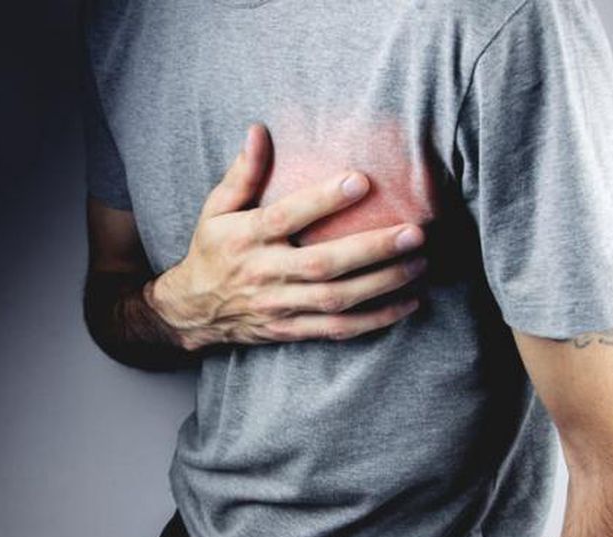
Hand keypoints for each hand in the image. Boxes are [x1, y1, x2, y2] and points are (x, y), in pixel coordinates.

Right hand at [145, 123, 427, 350]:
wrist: (193, 311)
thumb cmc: (212, 250)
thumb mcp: (217, 208)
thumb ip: (243, 172)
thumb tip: (259, 130)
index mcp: (245, 237)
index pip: (286, 217)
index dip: (322, 200)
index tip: (361, 180)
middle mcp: (264, 273)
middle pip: (323, 264)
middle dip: (372, 249)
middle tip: (414, 233)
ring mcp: (279, 306)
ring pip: (336, 300)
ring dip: (382, 284)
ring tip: (420, 263)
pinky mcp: (292, 330)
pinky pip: (338, 329)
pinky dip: (376, 319)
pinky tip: (408, 303)